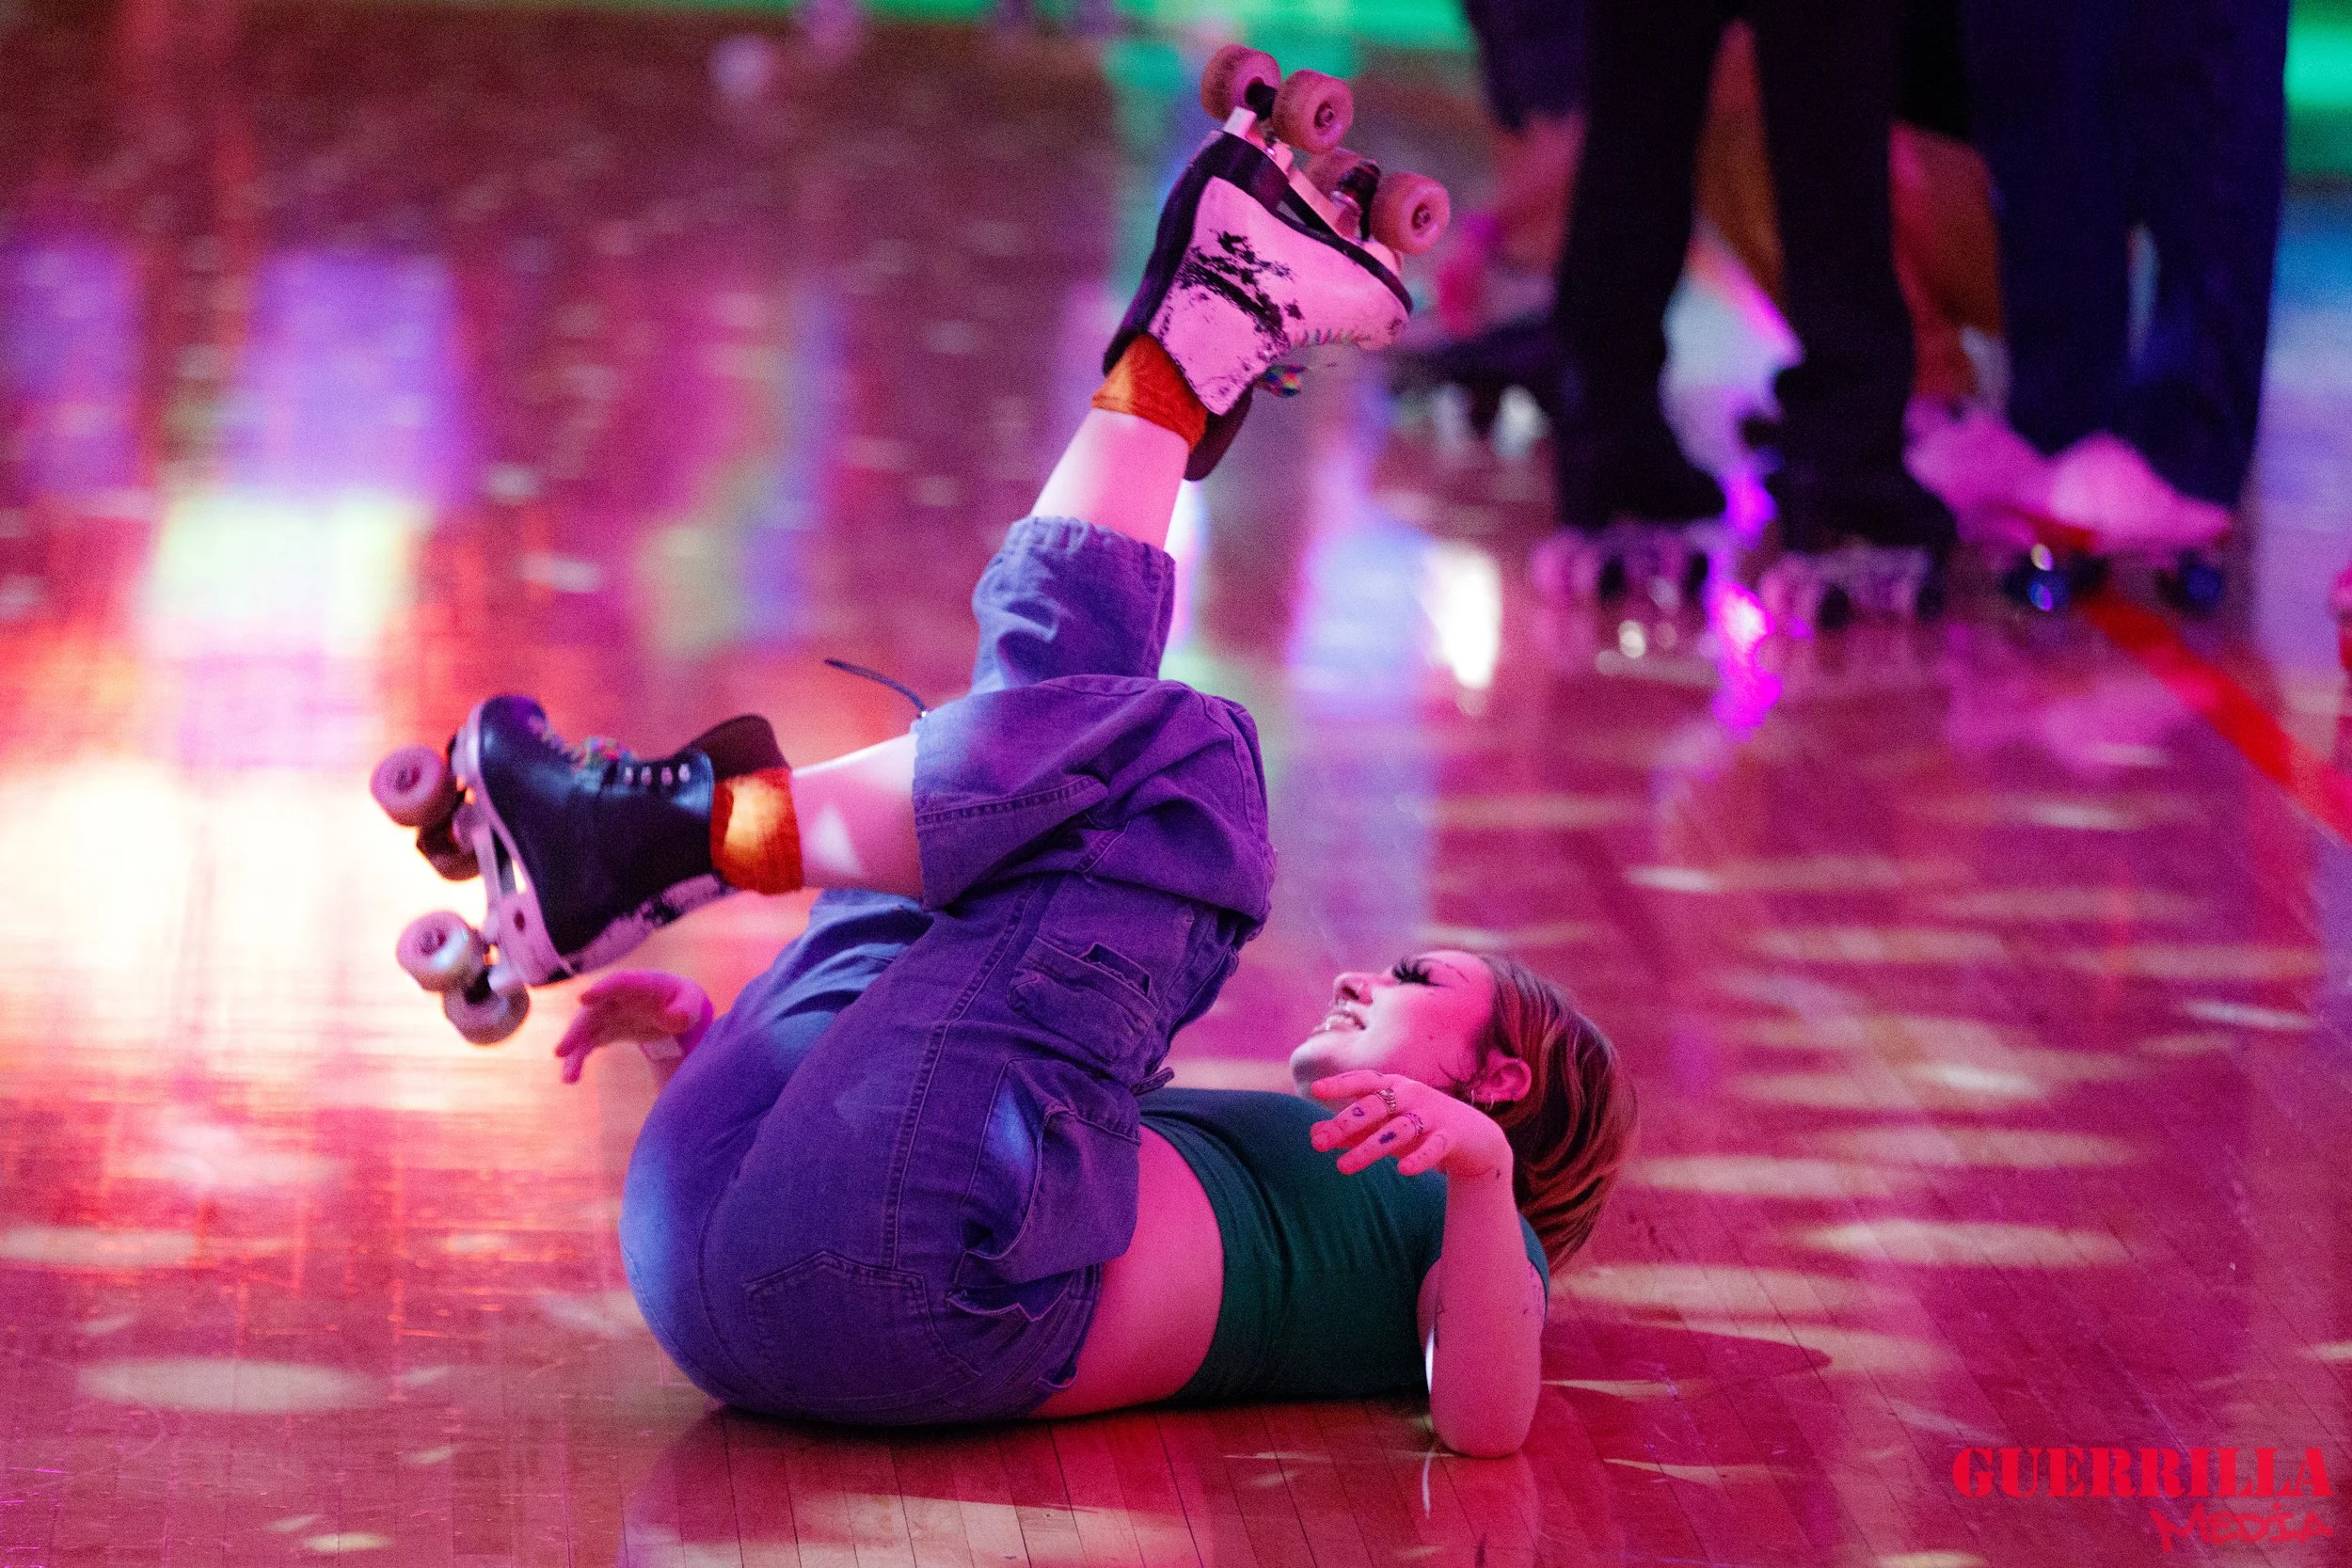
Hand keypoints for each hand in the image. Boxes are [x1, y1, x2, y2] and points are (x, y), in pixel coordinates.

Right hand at [553, 970, 710, 1083]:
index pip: (617, 984)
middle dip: (577, 1030)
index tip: (584, 999)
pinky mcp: (605, 1030)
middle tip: (561, 1050)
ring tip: (568, 1077)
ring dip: (574, 1052)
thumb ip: (685, 1009)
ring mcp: (607, 1014)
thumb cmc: (682, 1000)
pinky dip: (579, 1059)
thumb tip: (676, 1019)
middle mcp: (615, 998)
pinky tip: (571, 1077)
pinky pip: (587, 1044)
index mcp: (637, 984)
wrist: (673, 1008)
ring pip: (584, 1031)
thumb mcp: (690, 1001)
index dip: (601, 990)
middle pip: (592, 1012)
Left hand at [1308, 1071, 1512, 1181]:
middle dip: (1345, 1124)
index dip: (1340, 1084)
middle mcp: (1411, 1095)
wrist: (1474, 1137)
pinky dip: (1419, 1158)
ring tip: (1343, 1167)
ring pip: (1398, 1130)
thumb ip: (1352, 1131)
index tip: (1315, 1090)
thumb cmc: (1420, 1127)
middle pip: (1375, 1107)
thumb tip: (1313, 1135)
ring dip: (1369, 1148)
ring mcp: (1432, 1115)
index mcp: (1394, 1087)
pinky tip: (1403, 1170)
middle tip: (1318, 1145)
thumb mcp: (1385, 1126)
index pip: (1363, 1081)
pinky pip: (1433, 1147)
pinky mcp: (1450, 1137)